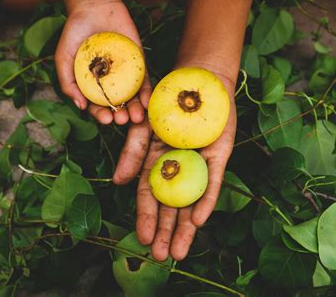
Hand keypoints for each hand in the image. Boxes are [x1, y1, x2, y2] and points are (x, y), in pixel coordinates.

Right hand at [55, 0, 151, 124]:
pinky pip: (144, 81)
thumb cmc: (75, 34)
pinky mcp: (139, 65)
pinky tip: (147, 102)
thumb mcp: (64, 58)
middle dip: (121, 115)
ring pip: (132, 97)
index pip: (97, 106)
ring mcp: (126, 75)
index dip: (101, 115)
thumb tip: (80, 107)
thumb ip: (68, 83)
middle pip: (117, 105)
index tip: (106, 119)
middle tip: (122, 120)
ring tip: (136, 116)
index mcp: (92, 86)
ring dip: (135, 109)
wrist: (94, 8)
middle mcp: (110, 84)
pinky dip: (147, 93)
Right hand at [135, 73, 236, 260]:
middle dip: (165, 231)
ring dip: (185, 227)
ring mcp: (199, 165)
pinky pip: (212, 182)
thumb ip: (132, 153)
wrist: (194, 80)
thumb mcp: (143, 127)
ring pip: (192, 201)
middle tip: (161, 256)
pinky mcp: (218, 156)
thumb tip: (117, 182)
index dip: (145, 217)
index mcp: (158, 164)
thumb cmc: (165, 102)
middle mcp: (179, 169)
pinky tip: (199, 219)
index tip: (141, 239)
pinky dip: (206, 199)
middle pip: (171, 206)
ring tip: (178, 251)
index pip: (150, 197)